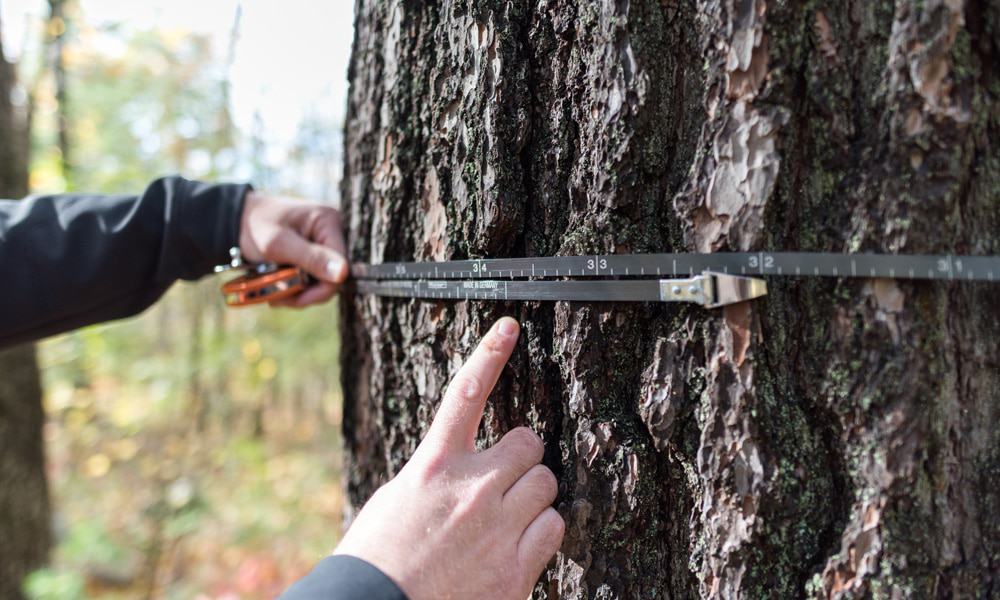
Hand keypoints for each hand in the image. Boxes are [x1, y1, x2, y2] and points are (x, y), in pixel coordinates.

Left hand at [238, 191, 347, 306]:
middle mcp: (332, 233)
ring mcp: (324, 246)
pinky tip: (279, 287)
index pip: (341, 266)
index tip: (291, 297)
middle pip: (333, 278)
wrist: (236, 222)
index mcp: (329, 221)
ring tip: (273, 292)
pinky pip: (313, 281)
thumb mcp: (279, 244)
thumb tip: (343, 273)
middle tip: (277, 297)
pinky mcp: (316, 256)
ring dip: (298, 293)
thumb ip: (311, 258)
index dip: (320, 288)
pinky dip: (295, 288)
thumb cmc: (255, 226)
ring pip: (322, 283)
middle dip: (305, 292)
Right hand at [334, 318, 564, 599]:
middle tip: (506, 478)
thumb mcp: (399, 497)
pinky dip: (542, 531)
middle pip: (529, 444)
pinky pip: (554, 527)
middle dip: (521, 458)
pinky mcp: (515, 569)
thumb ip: (440, 473)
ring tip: (506, 517)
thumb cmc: (380, 556)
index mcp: (434, 466)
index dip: (489, 354)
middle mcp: (471, 489)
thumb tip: (473, 467)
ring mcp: (497, 528)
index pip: (466, 394)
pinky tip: (517, 545)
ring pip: (546, 484)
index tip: (509, 327)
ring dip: (533, 494)